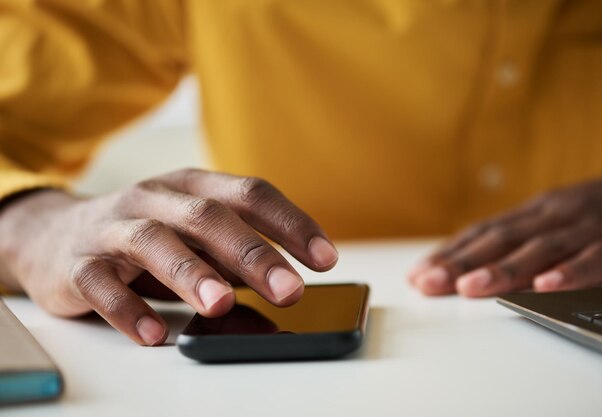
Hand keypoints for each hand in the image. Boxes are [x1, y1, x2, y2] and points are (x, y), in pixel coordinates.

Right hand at [0, 169, 337, 344]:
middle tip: (290, 291)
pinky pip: (100, 285)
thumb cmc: (146, 235)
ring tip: (222, 306)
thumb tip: (289, 287)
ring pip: (153, 241)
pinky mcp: (78, 263)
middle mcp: (155, 198)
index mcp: (192, 186)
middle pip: (207, 216)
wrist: (54, 235)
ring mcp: (113, 227)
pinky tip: (154, 334)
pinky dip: (127, 309)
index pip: (250, 194)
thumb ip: (236, 256)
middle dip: (252, 253)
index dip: (291, 223)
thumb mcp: (194, 234)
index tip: (326, 259)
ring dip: (191, 273)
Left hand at [408, 174, 601, 296]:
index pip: (485, 232)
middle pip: (502, 239)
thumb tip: (477, 262)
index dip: (450, 252)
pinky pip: (601, 256)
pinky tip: (548, 285)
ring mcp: (593, 223)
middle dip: (461, 262)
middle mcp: (559, 212)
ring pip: (542, 247)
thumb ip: (526, 238)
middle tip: (427, 283)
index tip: (418, 274)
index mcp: (540, 210)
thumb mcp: (562, 218)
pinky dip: (575, 270)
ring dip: (504, 268)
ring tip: (471, 287)